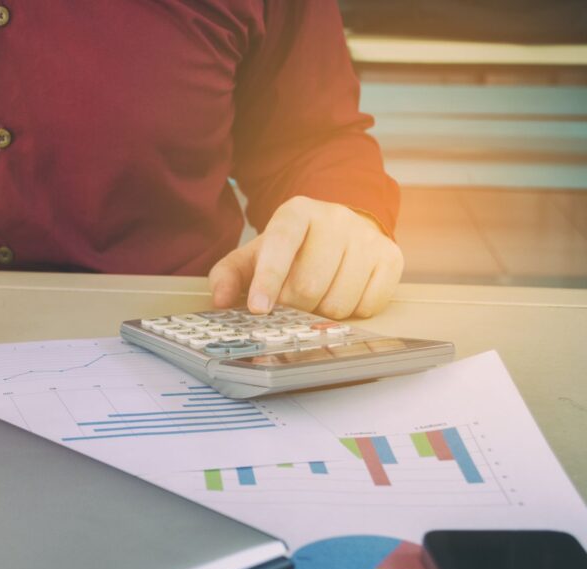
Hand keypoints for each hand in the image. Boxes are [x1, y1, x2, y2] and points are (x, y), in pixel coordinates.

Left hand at [208, 196, 402, 318]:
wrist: (341, 232)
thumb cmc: (293, 250)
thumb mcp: (255, 255)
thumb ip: (229, 274)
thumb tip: (220, 299)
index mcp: (296, 212)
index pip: (281, 245)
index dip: (268, 279)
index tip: (259, 308)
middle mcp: (335, 218)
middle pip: (309, 284)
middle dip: (294, 306)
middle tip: (289, 304)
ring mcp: (366, 237)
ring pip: (339, 301)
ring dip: (322, 313)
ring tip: (316, 297)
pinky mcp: (391, 257)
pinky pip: (369, 305)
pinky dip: (351, 312)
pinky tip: (342, 294)